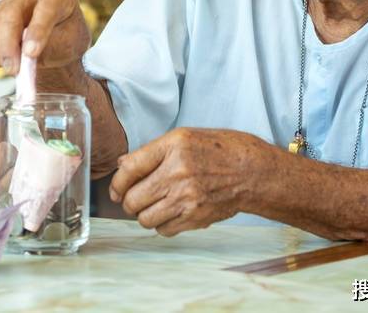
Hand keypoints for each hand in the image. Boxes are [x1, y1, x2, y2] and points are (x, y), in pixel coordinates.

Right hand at [0, 0, 89, 76]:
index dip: (38, 31)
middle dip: (8, 45)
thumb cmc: (67, 37)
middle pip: (10, 14)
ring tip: (15, 70)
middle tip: (14, 70)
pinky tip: (8, 62)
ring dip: (1, 53)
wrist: (58, 37)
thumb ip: (52, 46)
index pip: (46, 8)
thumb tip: (26, 56)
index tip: (31, 53)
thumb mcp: (71, 43)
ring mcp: (9, 3)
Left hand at [109, 128, 271, 235]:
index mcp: (173, 147)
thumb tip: (122, 164)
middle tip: (133, 198)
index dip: (117, 182)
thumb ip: (151, 152)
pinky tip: (170, 212)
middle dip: (128, 201)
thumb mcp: (183, 138)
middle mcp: (178, 173)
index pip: (130, 168)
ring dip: (143, 214)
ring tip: (152, 205)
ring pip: (145, 219)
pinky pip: (164, 230)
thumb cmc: (219, 150)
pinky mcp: (196, 218)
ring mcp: (187, 198)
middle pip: (133, 199)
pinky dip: (161, 224)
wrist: (251, 172)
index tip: (116, 188)